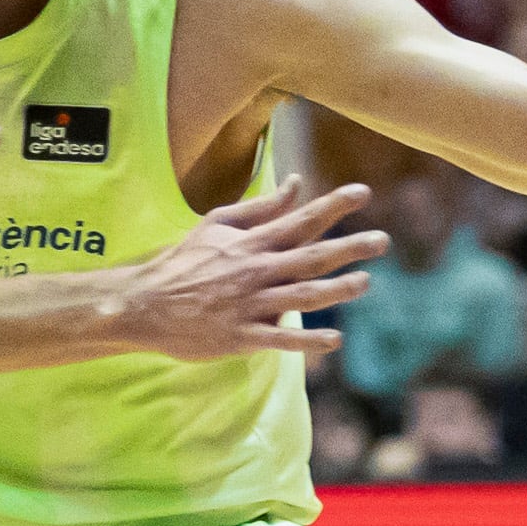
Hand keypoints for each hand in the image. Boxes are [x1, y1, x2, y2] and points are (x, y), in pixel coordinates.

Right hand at [110, 179, 385, 361]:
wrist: (144, 303)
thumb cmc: (183, 261)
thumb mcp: (217, 224)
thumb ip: (260, 208)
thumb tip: (296, 184)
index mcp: (250, 243)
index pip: (299, 219)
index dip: (333, 205)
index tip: (364, 192)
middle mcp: (255, 271)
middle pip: (311, 258)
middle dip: (350, 248)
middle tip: (382, 241)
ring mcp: (248, 305)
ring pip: (302, 297)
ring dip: (337, 290)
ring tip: (365, 282)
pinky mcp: (240, 336)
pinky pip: (280, 340)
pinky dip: (309, 341)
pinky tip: (335, 340)